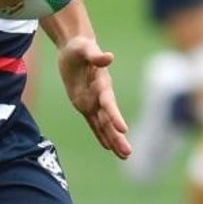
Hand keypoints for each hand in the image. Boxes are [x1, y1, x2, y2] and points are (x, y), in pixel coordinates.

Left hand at [57, 35, 130, 158]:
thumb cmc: (80, 47)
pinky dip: (101, 135)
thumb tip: (109, 57)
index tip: (124, 130)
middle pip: (110, 120)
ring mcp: (93, 102)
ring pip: (104, 125)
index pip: (109, 104)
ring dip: (114, 140)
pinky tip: (109, 148)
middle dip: (118, 136)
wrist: (74, 48)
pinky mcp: (84, 105)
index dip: (116, 116)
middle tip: (128, 152)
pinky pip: (93, 123)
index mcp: (102, 84)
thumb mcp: (84, 48)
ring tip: (125, 156)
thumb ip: (95, 54)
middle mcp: (101, 96)